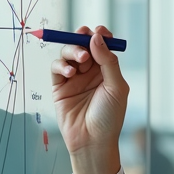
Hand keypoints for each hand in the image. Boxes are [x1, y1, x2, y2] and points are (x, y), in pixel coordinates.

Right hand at [50, 25, 127, 173]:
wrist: (92, 142)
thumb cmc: (109, 117)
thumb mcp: (116, 87)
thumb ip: (108, 61)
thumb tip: (96, 37)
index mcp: (106, 70)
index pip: (102, 45)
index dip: (100, 36)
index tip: (99, 32)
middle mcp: (90, 72)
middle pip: (83, 44)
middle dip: (83, 37)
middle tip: (84, 37)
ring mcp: (74, 79)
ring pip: (68, 53)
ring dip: (73, 50)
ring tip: (80, 61)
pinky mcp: (59, 87)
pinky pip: (57, 68)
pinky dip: (61, 65)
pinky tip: (70, 73)